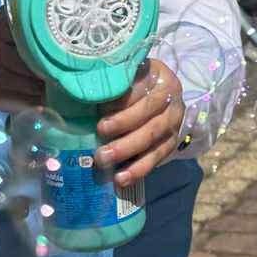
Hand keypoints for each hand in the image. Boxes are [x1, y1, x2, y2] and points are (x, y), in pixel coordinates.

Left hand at [94, 59, 185, 187]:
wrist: (155, 96)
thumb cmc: (131, 84)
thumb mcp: (124, 77)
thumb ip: (110, 82)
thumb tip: (83, 92)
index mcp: (158, 77)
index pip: (140, 88)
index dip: (121, 99)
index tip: (99, 109)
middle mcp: (171, 99)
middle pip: (148, 113)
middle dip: (123, 125)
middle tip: (99, 133)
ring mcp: (174, 123)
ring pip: (153, 138)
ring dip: (128, 151)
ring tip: (104, 161)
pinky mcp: (171, 143)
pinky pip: (157, 158)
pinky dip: (139, 169)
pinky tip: (121, 179)